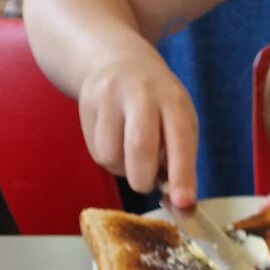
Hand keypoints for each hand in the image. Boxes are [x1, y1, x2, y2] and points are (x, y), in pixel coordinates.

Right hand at [79, 49, 197, 205]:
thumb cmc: (158, 105)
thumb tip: (182, 210)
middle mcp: (140, 93)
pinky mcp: (86, 103)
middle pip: (139, 149)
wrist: (118, 59)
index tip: (183, 203)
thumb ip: (182, 166)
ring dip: (123, 170)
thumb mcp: (179, 124)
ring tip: (130, 153)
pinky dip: (109, 159)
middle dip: (143, 180)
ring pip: (111, 157)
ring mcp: (109, 95)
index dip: (181, 176)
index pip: (179, 142)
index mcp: (173, 100)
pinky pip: (96, 153)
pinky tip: (116, 141)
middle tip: (147, 181)